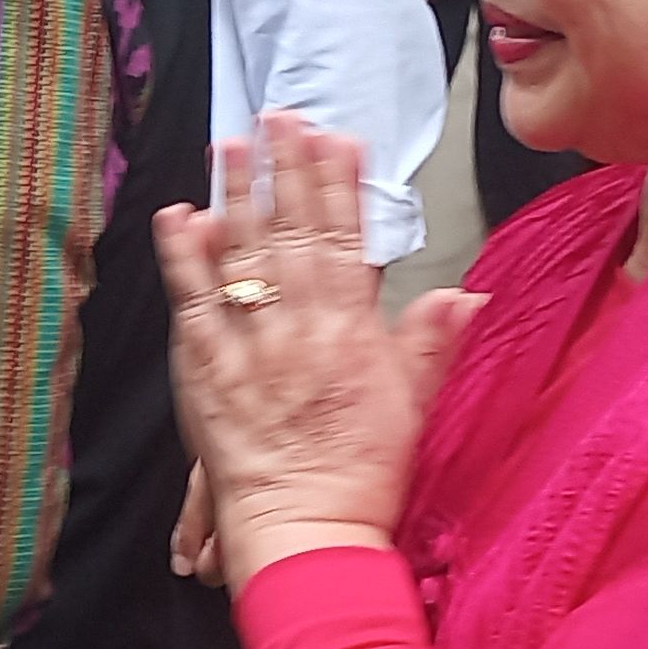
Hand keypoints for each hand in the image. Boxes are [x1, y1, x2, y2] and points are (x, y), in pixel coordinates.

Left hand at [157, 117, 475, 587]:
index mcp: (354, 333)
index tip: (337, 138)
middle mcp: (304, 329)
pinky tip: (181, 216)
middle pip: (296, 233)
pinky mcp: (208, 372)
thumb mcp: (414, 406)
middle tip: (281, 116)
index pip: (350, 241)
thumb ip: (431, 342)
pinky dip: (186, 258)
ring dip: (238, 194)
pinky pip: (195, 304)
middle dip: (289, 170)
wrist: (309, 532)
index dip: (342, 186)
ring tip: (232, 144)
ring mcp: (253, 347)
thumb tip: (466, 293)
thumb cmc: (361, 474)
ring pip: (245, 255)